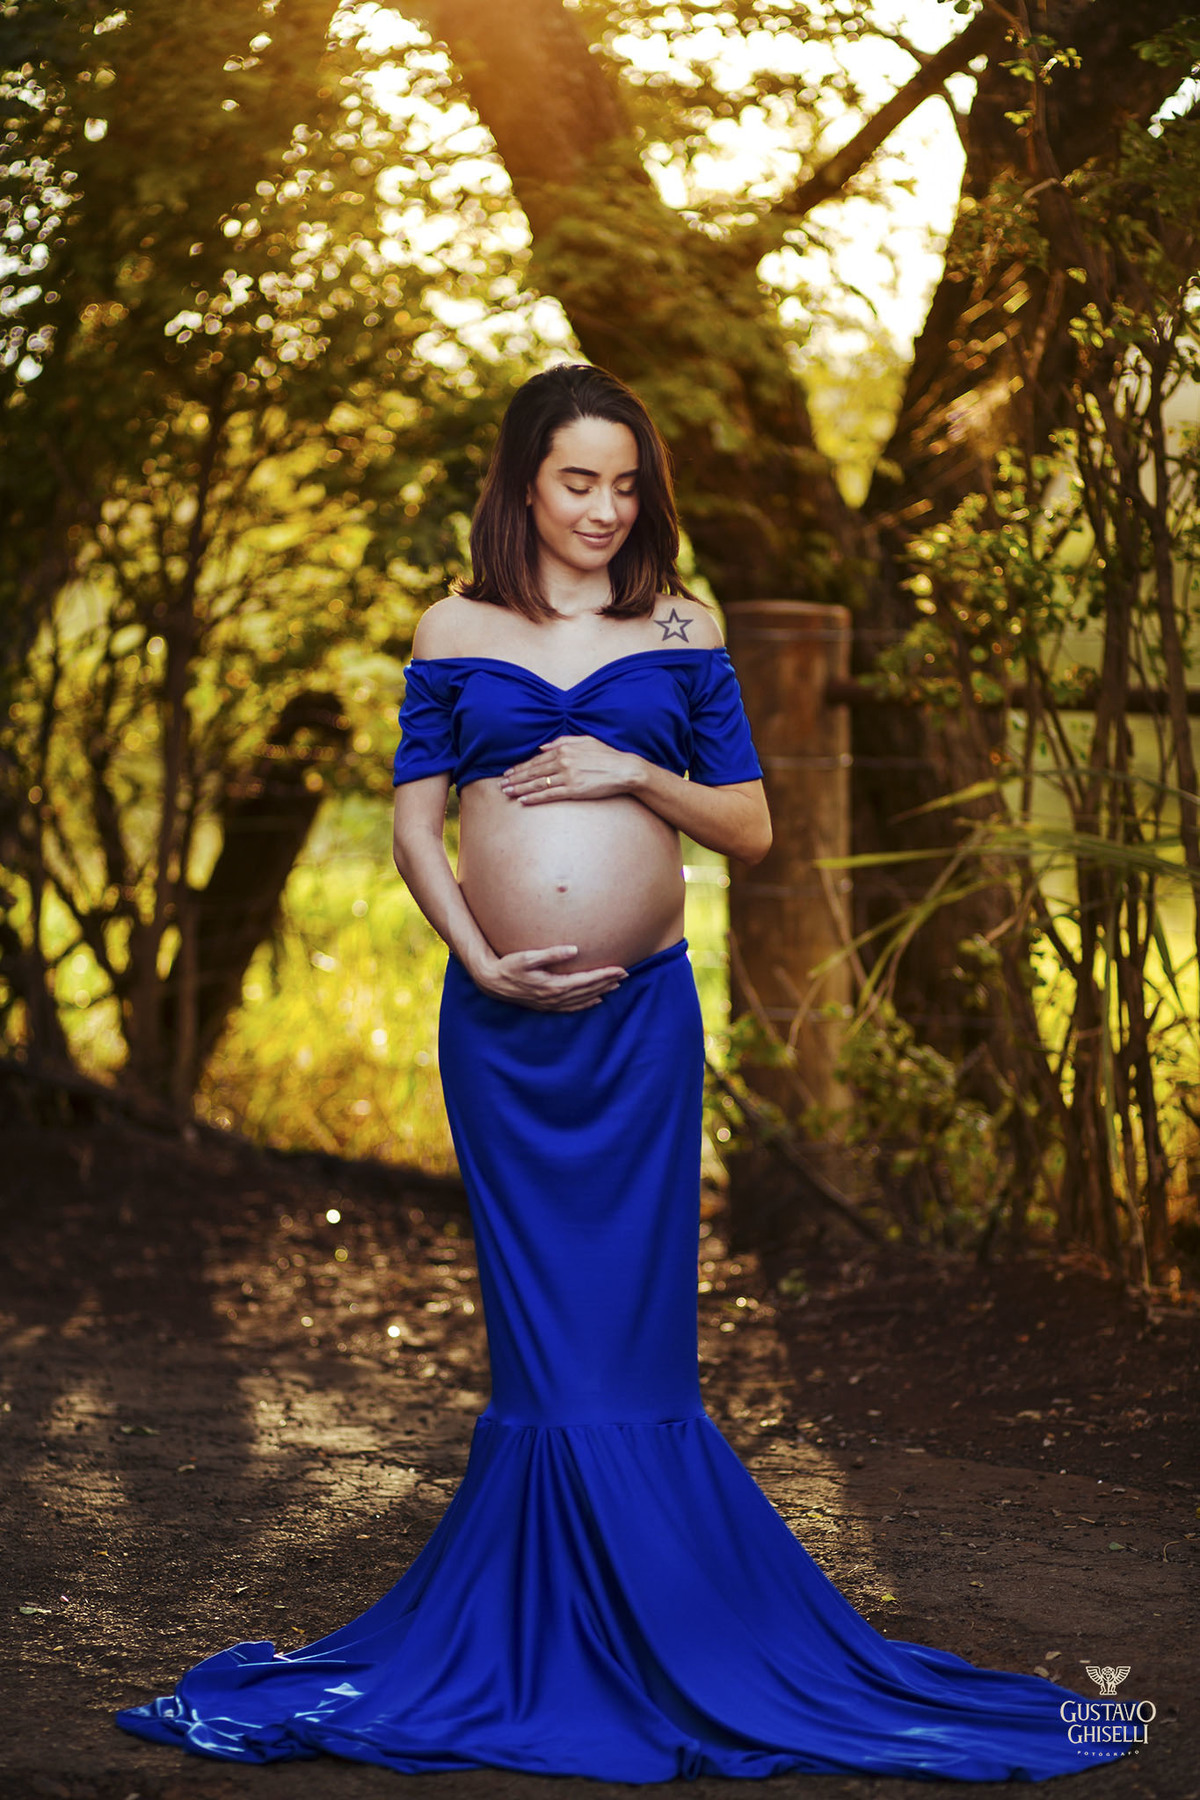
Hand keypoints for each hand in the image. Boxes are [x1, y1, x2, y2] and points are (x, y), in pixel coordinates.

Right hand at [470, 944, 627, 1010]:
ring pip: (582, 1000)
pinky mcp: (546, 1005)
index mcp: (553, 985)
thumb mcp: (527, 957)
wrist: (491, 982)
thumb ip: (551, 954)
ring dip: (600, 992)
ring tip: (616, 986)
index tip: (620, 969)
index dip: (604, 975)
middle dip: (608, 982)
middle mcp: (555, 997)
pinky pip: (571, 1007)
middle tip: (626, 974)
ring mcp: (550, 1003)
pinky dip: (586, 1005)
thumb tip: (574, 950)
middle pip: (588, 990)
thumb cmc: (508, 966)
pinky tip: (595, 1001)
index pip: (586, 980)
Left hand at [499, 736, 640, 803]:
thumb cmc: (606, 755)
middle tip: (501, 785)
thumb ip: (562, 741)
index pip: (536, 760)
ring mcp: (567, 776)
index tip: (509, 773)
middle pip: (533, 772)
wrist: (624, 770)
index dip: (521, 767)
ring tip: (507, 793)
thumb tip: (542, 747)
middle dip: (515, 779)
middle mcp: (563, 762)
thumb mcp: (585, 740)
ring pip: (537, 784)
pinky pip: (549, 795)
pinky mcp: (573, 790)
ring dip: (520, 789)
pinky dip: (534, 798)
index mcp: (564, 749)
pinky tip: (523, 800)